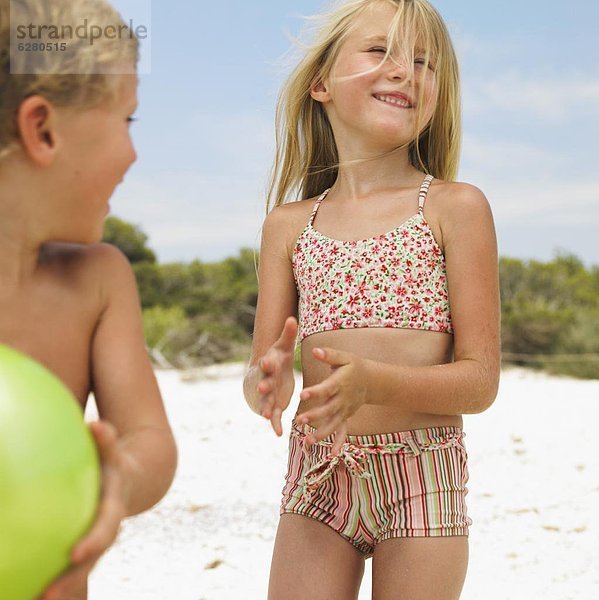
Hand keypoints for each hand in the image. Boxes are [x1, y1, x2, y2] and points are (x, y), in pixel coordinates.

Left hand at [40, 421, 127, 599]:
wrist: (129, 484)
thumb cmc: (113, 463)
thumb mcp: (113, 451)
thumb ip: (106, 440)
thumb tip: (96, 425)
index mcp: (113, 511)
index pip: (105, 530)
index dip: (92, 542)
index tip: (74, 553)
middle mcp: (102, 535)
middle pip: (89, 564)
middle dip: (71, 583)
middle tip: (46, 597)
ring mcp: (91, 548)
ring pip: (76, 577)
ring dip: (60, 593)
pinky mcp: (79, 554)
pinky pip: (64, 574)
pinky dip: (45, 586)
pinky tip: (22, 596)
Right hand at [256, 316, 297, 436]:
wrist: (270, 373)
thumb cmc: (278, 357)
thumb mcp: (283, 346)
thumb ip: (288, 334)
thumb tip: (292, 318)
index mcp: (269, 365)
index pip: (266, 363)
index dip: (266, 363)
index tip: (266, 361)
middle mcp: (266, 381)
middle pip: (263, 384)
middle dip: (263, 386)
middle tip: (263, 388)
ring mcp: (268, 395)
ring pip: (266, 402)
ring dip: (265, 408)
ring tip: (265, 415)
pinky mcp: (273, 406)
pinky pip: (273, 416)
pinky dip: (275, 424)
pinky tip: (279, 433)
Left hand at [296, 347, 368, 454]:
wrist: (371, 380)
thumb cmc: (354, 366)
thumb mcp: (344, 357)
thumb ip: (329, 355)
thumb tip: (314, 351)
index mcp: (341, 382)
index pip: (327, 388)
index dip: (315, 392)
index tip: (302, 395)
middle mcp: (343, 399)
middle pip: (328, 409)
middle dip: (315, 416)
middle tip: (300, 420)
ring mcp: (345, 410)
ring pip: (333, 424)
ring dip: (322, 433)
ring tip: (308, 441)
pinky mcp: (346, 417)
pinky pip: (343, 431)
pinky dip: (339, 442)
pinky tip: (333, 454)